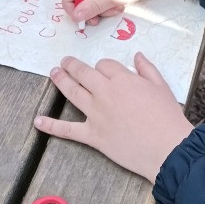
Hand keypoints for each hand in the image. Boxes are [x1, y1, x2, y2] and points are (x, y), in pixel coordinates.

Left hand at [34, 52, 192, 181]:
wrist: (166, 147)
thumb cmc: (167, 116)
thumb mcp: (161, 86)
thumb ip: (147, 69)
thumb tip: (137, 56)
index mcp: (122, 79)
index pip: (104, 65)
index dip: (103, 66)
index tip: (104, 69)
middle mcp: (105, 93)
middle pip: (84, 73)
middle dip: (72, 65)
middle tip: (64, 62)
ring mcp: (96, 114)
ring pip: (73, 92)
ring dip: (61, 81)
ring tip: (53, 73)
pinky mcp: (92, 135)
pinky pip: (68, 129)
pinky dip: (51, 125)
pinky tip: (38, 121)